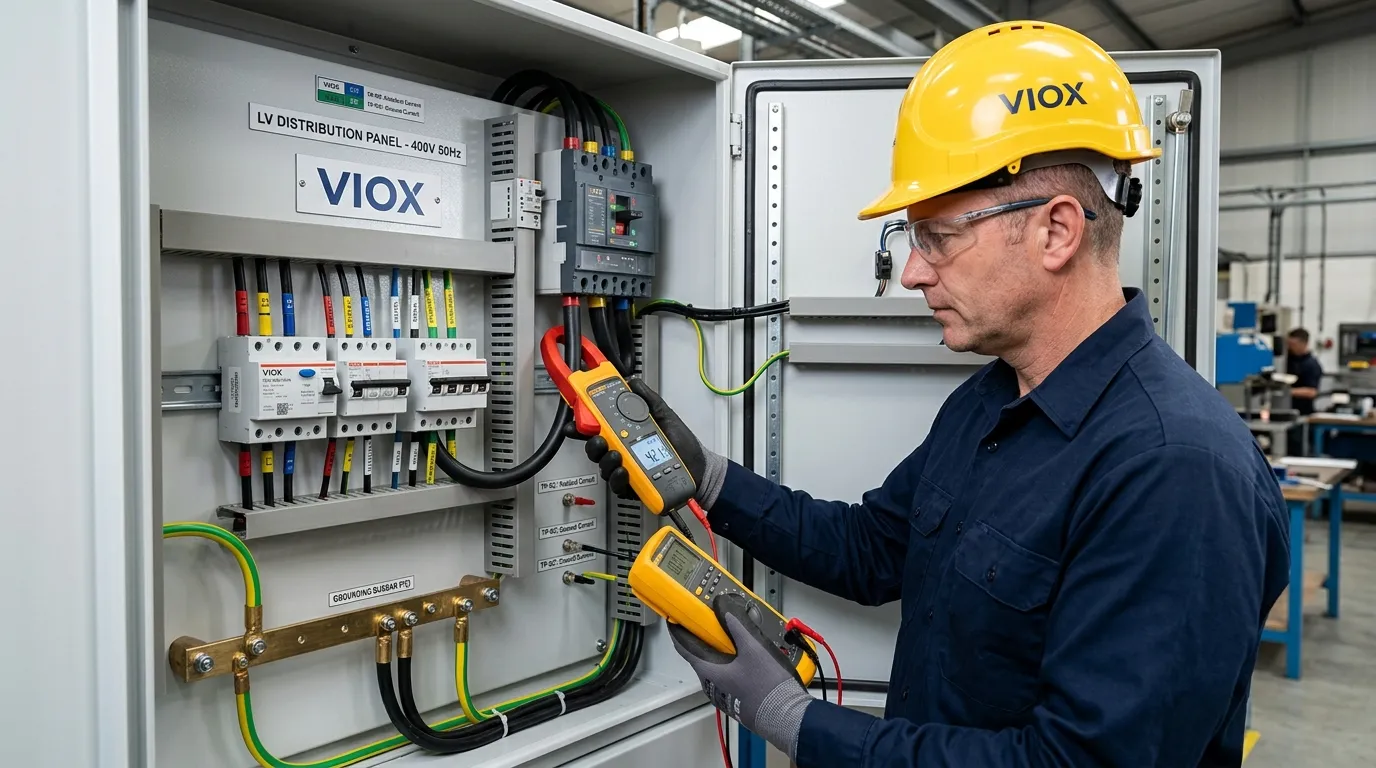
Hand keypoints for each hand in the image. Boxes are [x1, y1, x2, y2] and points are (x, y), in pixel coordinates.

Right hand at [585, 378, 724, 505]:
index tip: (577, 421)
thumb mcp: (665, 415)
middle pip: (596, 448)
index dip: (584, 425)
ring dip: (606, 460)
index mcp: (626, 433)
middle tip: (599, 438)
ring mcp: (627, 470)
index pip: (599, 428)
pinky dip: (618, 478)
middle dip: (592, 443)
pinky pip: (618, 485)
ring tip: (616, 455)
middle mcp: (623, 452)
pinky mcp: (634, 487)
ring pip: (605, 467)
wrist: (700, 467)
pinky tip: (625, 470)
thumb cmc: (683, 444)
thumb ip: (647, 399)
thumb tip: (632, 382)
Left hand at [669, 593, 812, 759]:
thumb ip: (737, 625)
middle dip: (706, 637)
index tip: (676, 620)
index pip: (684, 648)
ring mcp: (725, 694)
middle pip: (701, 656)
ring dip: (722, 651)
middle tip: (714, 622)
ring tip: (737, 638)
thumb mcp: (753, 647)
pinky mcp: (738, 699)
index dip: (678, 631)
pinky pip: (728, 676)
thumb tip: (724, 609)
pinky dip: (732, 663)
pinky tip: (749, 658)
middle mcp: (713, 685)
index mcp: (710, 671)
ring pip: (717, 667)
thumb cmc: (769, 688)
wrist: (786, 716)